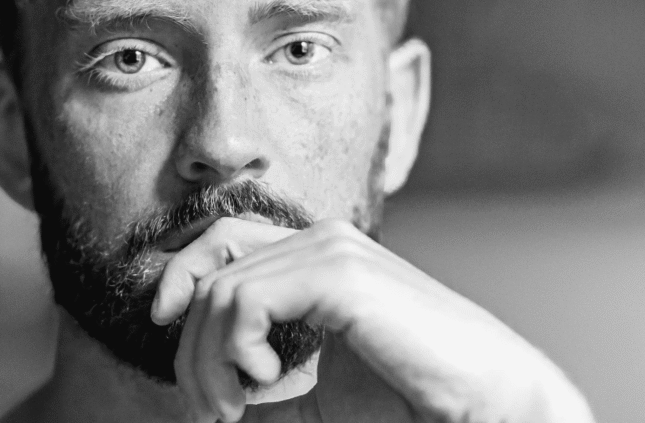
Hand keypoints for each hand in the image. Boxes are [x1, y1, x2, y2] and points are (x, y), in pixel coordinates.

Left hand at [151, 218, 593, 422]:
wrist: (483, 402)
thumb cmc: (408, 398)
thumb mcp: (314, 392)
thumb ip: (263, 383)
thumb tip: (208, 396)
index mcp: (316, 253)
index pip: (221, 241)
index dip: (180, 276)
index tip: (161, 325)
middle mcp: (319, 239)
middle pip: (212, 267)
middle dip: (189, 343)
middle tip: (210, 407)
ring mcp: (330, 250)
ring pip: (221, 291)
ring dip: (209, 361)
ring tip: (232, 408)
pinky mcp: (339, 274)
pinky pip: (245, 302)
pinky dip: (235, 350)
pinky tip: (263, 382)